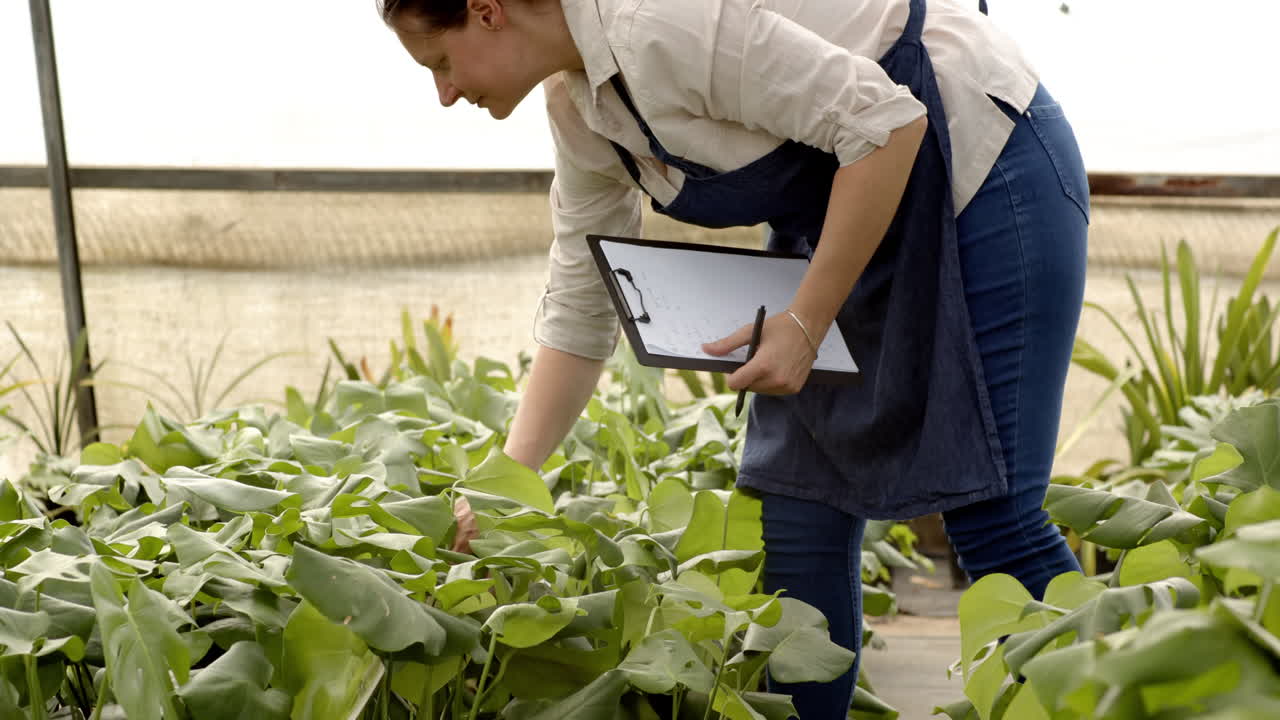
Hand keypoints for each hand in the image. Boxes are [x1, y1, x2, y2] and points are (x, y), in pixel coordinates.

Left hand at [702, 311, 818, 394]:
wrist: (809, 327)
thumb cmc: (779, 327)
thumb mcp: (751, 331)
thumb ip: (727, 344)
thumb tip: (705, 349)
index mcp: (764, 366)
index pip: (735, 383)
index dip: (732, 375)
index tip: (738, 364)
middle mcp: (776, 380)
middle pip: (746, 387)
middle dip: (746, 376)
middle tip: (757, 358)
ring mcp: (787, 386)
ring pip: (759, 391)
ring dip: (758, 380)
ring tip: (768, 361)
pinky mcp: (794, 389)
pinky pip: (773, 391)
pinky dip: (770, 382)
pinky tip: (777, 367)